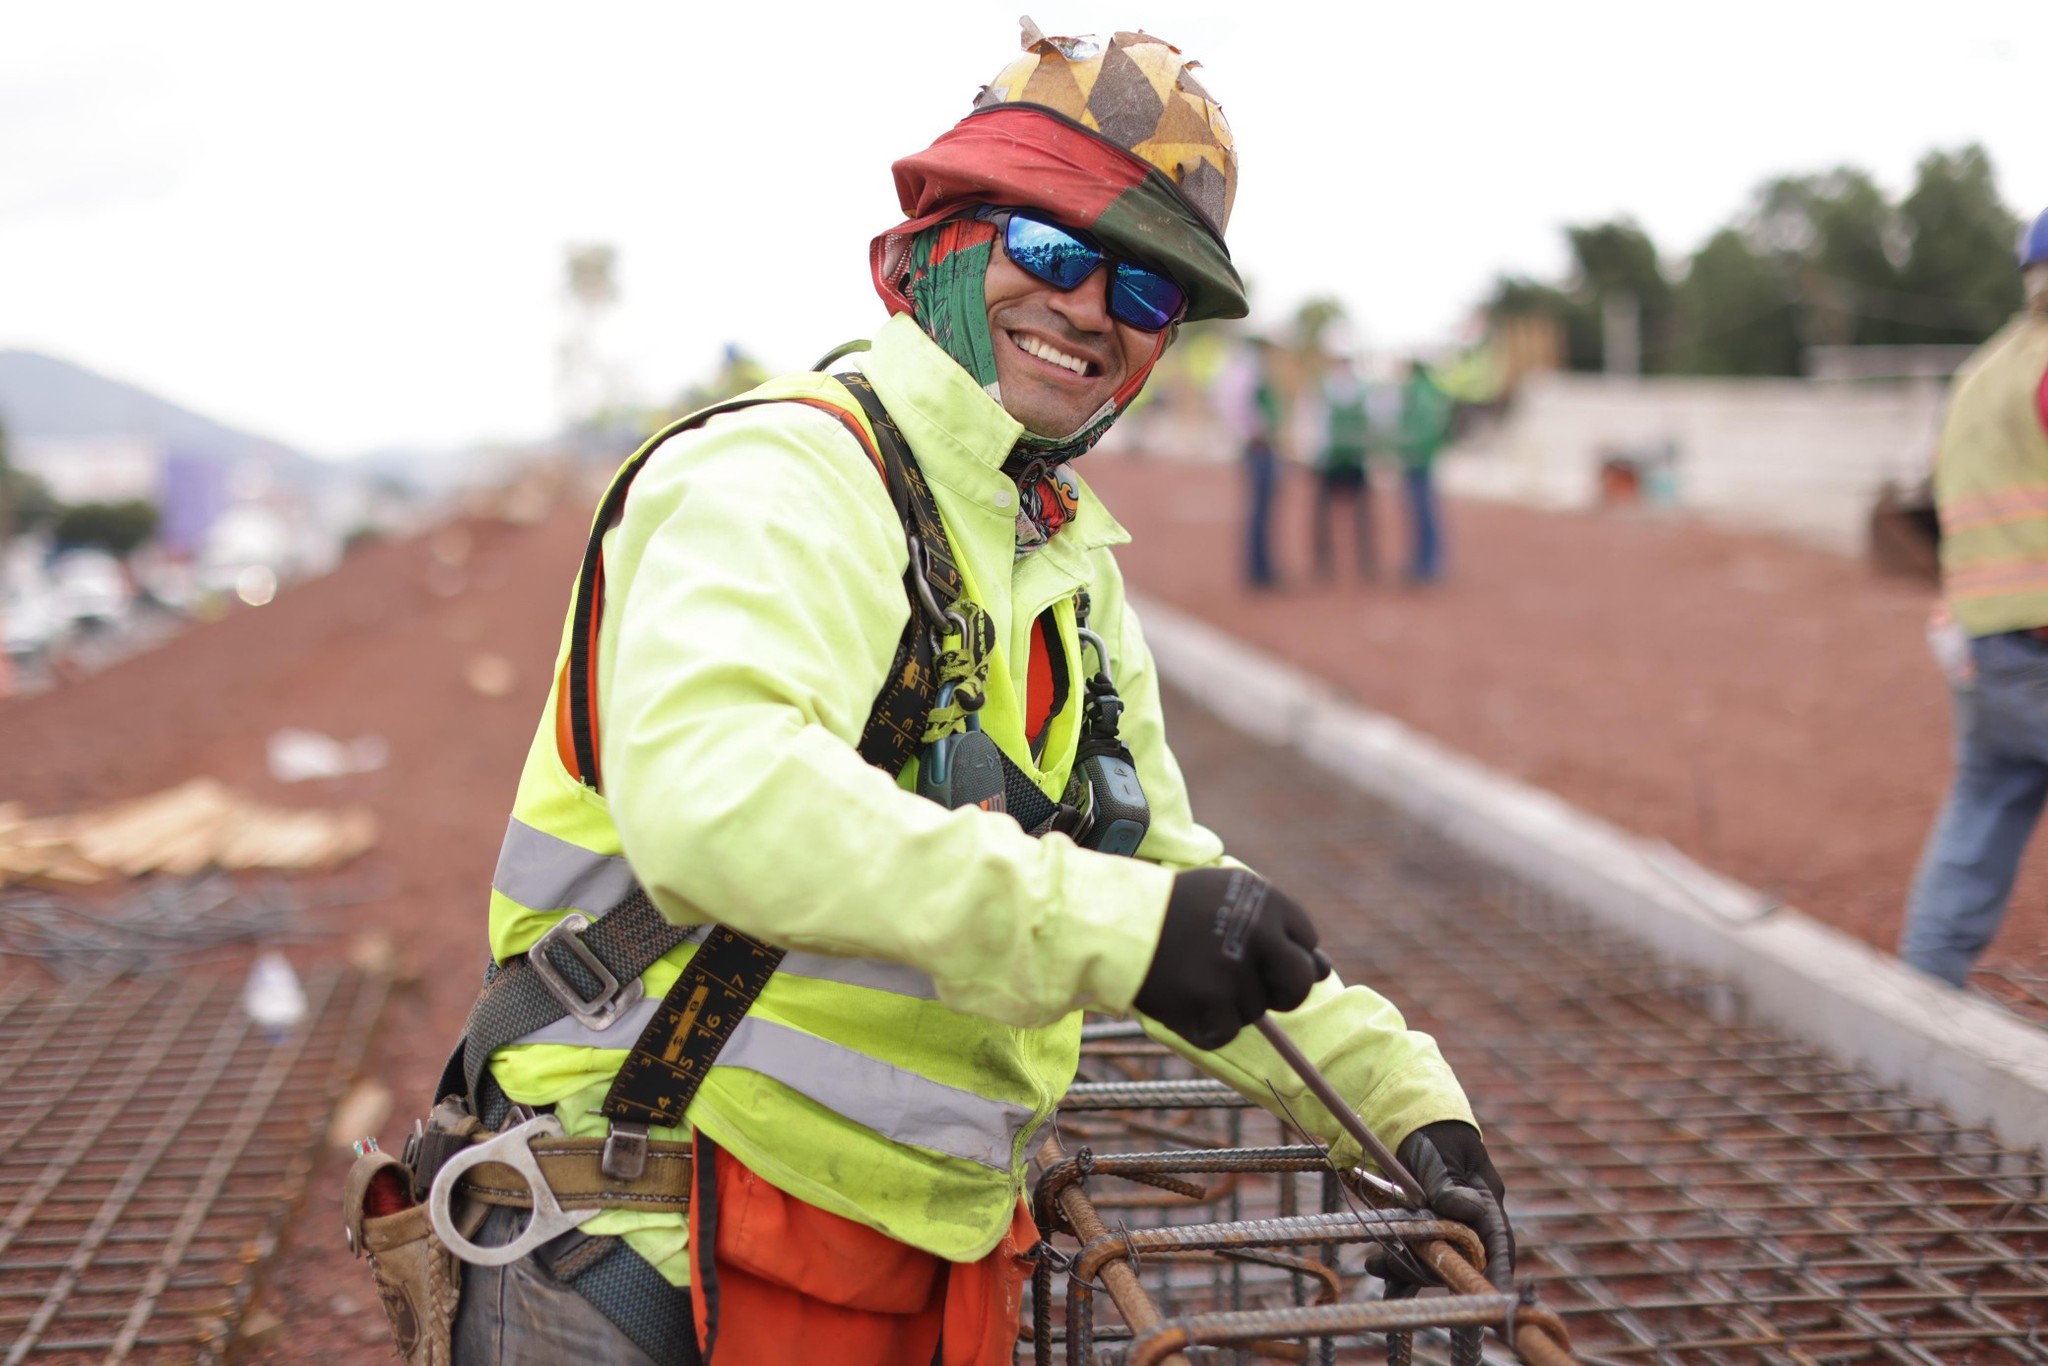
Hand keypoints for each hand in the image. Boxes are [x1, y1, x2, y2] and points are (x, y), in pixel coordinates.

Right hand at [1134, 868, 1327, 1049]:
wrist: (1113, 922)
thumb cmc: (1175, 909)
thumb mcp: (1230, 898)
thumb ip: (1279, 930)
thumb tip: (1324, 971)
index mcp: (1266, 900)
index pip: (1306, 941)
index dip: (1281, 953)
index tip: (1253, 953)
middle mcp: (1257, 932)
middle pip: (1300, 983)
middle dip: (1282, 991)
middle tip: (1247, 985)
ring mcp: (1234, 971)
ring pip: (1256, 1011)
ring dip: (1230, 1004)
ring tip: (1193, 976)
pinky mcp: (1209, 1004)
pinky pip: (1227, 1032)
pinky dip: (1206, 1025)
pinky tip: (1182, 999)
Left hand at [1396, 1120, 1513, 1289]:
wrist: (1409, 1125)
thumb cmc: (1434, 1135)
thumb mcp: (1441, 1154)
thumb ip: (1449, 1184)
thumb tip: (1470, 1210)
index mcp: (1485, 1200)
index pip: (1498, 1240)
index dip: (1498, 1269)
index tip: (1495, 1294)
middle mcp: (1469, 1221)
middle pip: (1460, 1260)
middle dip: (1432, 1271)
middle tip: (1398, 1273)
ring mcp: (1445, 1228)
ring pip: (1434, 1261)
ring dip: (1407, 1269)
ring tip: (1375, 1264)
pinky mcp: (1423, 1231)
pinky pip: (1416, 1258)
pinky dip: (1400, 1271)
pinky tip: (1382, 1276)